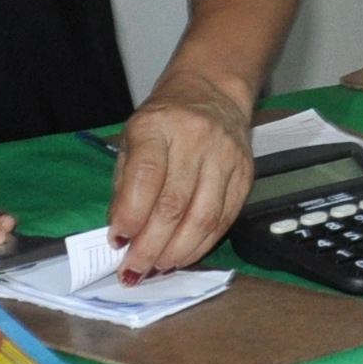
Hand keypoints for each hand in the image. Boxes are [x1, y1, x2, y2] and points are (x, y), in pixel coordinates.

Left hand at [108, 79, 256, 277]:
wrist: (212, 92)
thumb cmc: (164, 121)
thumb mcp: (132, 140)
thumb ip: (125, 185)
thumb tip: (122, 236)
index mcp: (158, 125)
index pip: (146, 176)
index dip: (131, 215)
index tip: (117, 241)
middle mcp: (196, 139)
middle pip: (174, 204)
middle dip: (150, 246)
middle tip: (133, 271)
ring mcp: (226, 157)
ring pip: (203, 218)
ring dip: (177, 253)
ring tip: (157, 269)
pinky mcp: (246, 175)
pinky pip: (224, 221)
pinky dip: (201, 245)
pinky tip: (183, 256)